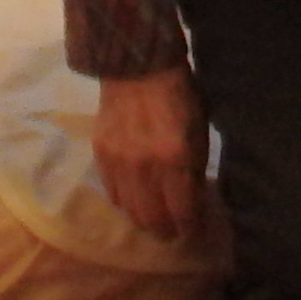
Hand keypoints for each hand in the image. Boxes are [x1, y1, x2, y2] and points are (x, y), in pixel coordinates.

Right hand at [90, 67, 209, 242]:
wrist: (138, 66)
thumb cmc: (180, 97)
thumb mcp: (199, 133)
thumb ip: (194, 171)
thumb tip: (192, 202)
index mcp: (176, 160)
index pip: (183, 212)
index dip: (190, 227)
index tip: (194, 231)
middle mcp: (145, 167)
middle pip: (153, 219)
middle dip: (166, 231)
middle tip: (173, 232)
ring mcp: (119, 163)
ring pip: (130, 211)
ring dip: (144, 220)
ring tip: (153, 220)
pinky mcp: (101, 156)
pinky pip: (112, 193)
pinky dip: (125, 202)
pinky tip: (134, 200)